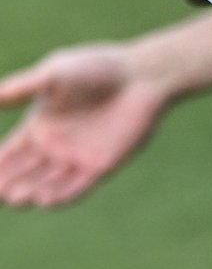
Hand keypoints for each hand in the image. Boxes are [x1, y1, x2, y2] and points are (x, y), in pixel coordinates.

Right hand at [0, 44, 167, 206]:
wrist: (141, 76)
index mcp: (39, 127)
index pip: (8, 154)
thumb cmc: (98, 68)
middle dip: (8, 184)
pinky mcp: (102, 165)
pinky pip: (78, 186)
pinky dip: (62, 195)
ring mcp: (78, 158)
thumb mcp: (54, 74)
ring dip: (31, 191)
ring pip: (47, 183)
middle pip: (24, 173)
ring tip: (17, 197)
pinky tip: (45, 200)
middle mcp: (55, 147)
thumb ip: (23, 87)